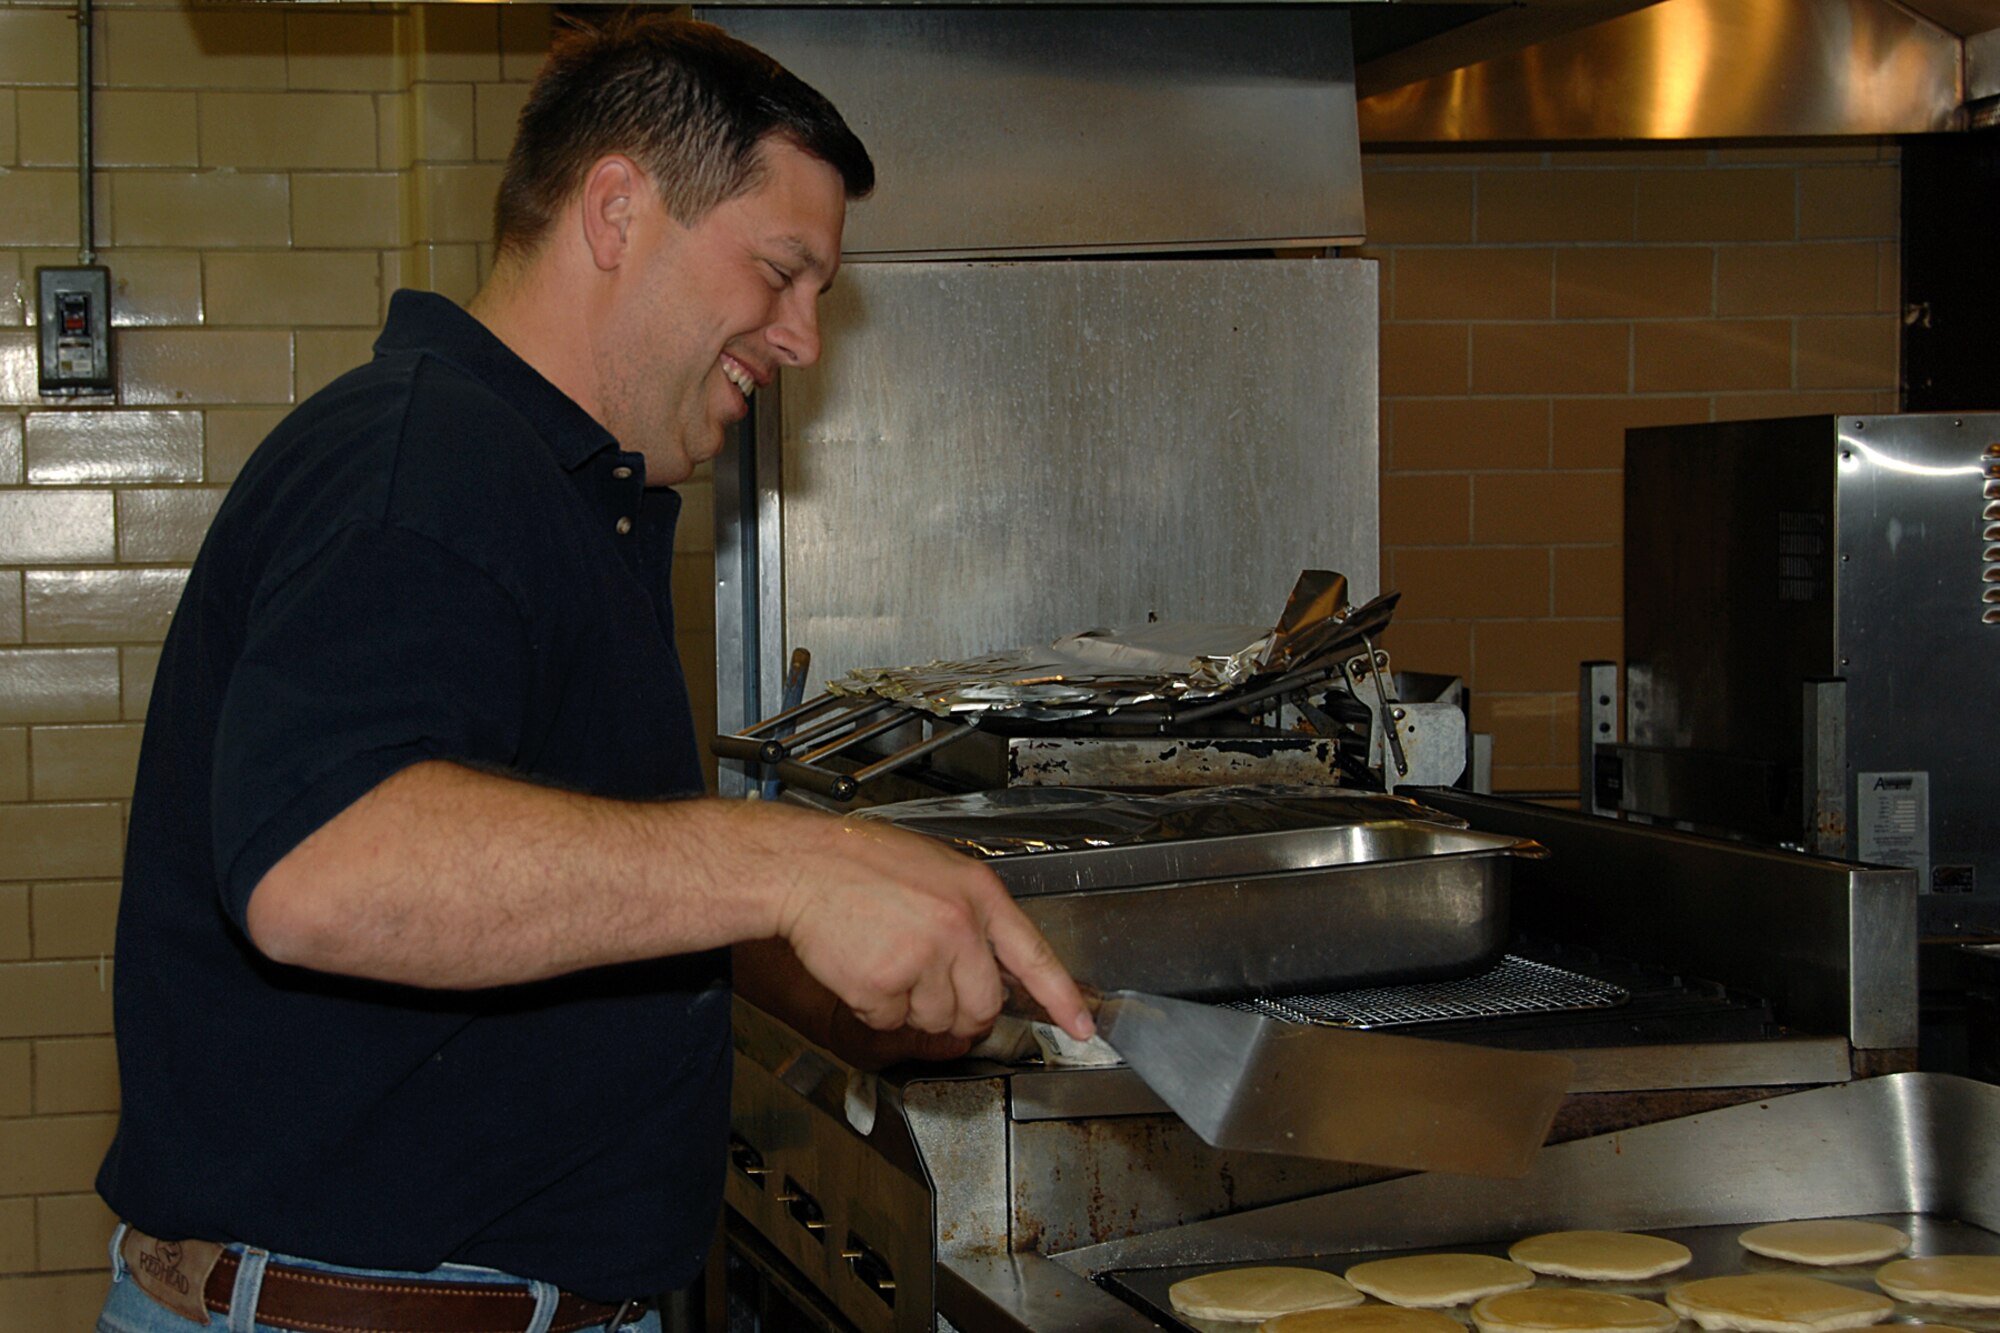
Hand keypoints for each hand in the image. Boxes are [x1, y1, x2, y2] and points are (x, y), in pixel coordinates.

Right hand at [773, 816, 1093, 1043]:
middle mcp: (958, 928)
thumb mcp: (937, 869)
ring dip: (911, 1006)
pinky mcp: (883, 986)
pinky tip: (862, 966)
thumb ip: (972, 915)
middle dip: (959, 1010)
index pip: (1034, 955)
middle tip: (927, 981)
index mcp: (977, 894)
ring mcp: (922, 959)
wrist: (802, 866)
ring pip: (937, 1020)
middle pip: (982, 1007)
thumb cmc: (861, 862)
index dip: (1062, 997)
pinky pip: (891, 1022)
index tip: (1082, 1026)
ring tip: (886, 957)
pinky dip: (874, 1007)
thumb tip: (994, 968)